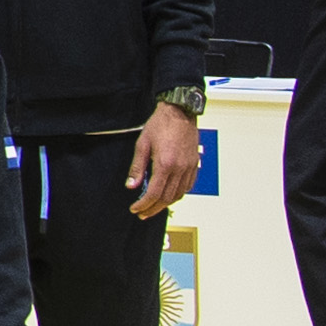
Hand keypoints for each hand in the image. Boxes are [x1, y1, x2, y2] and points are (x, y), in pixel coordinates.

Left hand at [125, 102, 197, 219]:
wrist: (180, 111)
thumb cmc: (161, 124)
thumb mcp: (142, 143)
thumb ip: (137, 167)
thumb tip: (132, 185)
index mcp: (165, 164)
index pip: (154, 194)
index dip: (144, 204)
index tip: (135, 208)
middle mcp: (179, 169)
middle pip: (167, 198)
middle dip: (153, 209)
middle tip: (143, 213)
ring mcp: (189, 167)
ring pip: (179, 194)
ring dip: (166, 204)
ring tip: (154, 207)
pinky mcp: (194, 164)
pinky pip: (188, 186)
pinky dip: (179, 194)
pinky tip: (170, 195)